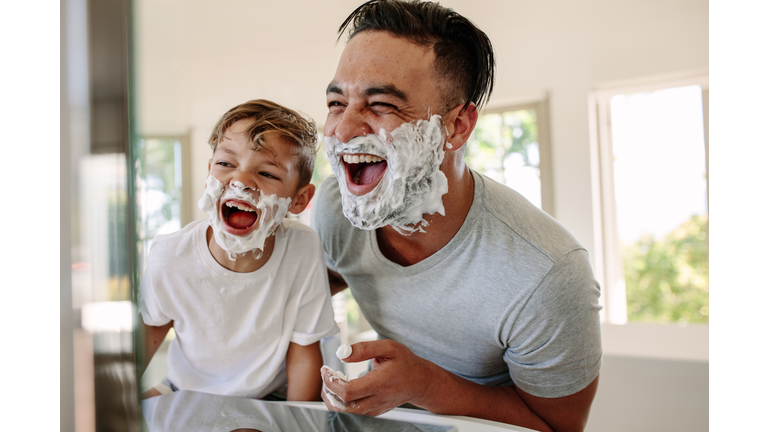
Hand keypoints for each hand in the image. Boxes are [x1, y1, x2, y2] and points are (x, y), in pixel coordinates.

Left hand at [320, 339, 434, 415]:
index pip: (348, 392)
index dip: (331, 382)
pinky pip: (352, 412)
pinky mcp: (373, 411)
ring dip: (333, 398)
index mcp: (379, 384)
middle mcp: (376, 400)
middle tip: (327, 376)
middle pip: (342, 407)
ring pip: (345, 412)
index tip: (326, 369)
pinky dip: (341, 402)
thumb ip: (365, 348)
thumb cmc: (405, 363)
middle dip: (328, 392)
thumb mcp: (389, 347)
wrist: (420, 382)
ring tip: (333, 381)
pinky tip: (343, 387)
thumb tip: (343, 354)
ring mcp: (375, 408)